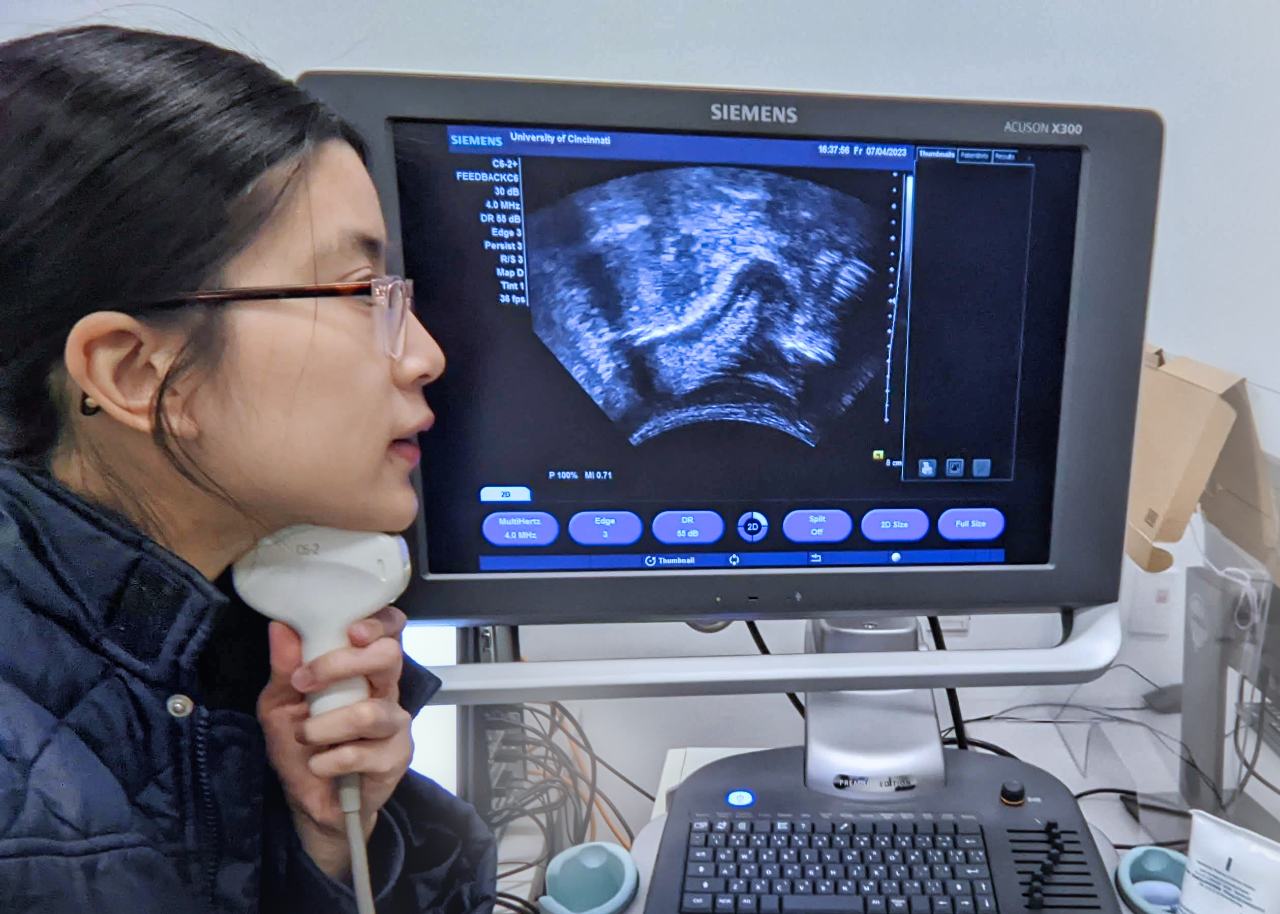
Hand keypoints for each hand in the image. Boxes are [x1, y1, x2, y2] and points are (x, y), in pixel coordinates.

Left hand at [257, 605, 414, 879]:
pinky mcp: (395, 759)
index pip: (390, 630)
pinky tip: (318, 765)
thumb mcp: (279, 704)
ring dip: (325, 726)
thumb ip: (285, 668)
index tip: (351, 630)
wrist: (311, 802)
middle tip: (306, 683)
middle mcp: (386, 690)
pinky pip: (362, 753)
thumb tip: (281, 626)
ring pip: (370, 713)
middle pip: (389, 657)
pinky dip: (329, 760)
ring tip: (306, 737)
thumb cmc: (300, 745)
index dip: (380, 623)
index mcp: (364, 668)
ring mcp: (395, 724)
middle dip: (342, 664)